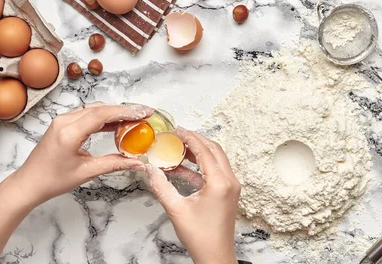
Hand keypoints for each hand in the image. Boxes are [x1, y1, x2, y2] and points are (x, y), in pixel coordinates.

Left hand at [11, 103, 153, 205]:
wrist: (28, 183)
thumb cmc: (52, 180)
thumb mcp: (86, 172)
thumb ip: (114, 164)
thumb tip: (137, 163)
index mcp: (69, 133)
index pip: (101, 114)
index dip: (125, 112)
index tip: (143, 113)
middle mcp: (64, 121)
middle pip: (99, 108)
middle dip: (124, 110)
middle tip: (144, 114)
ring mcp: (62, 121)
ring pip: (94, 109)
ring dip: (114, 112)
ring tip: (134, 119)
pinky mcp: (62, 124)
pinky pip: (86, 115)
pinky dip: (103, 117)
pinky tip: (116, 124)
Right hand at [144, 128, 240, 263]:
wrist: (215, 256)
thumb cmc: (200, 237)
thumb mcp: (176, 209)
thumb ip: (161, 186)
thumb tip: (150, 169)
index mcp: (220, 182)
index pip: (205, 151)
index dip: (190, 138)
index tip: (177, 130)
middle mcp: (230, 181)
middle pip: (214, 150)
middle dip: (196, 140)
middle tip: (178, 135)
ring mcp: (231, 187)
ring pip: (217, 159)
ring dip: (199, 152)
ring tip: (180, 147)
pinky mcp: (228, 192)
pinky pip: (216, 171)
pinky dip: (201, 166)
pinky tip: (183, 166)